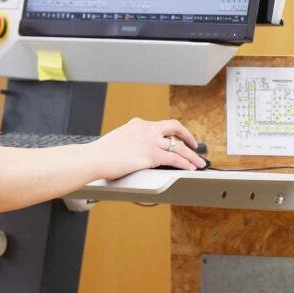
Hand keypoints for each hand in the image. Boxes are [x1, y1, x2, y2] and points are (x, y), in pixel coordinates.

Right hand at [84, 118, 204, 180]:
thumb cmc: (101, 154)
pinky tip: (190, 168)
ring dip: (192, 155)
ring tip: (199, 162)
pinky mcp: (151, 155)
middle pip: (175, 127)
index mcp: (138, 124)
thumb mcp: (118, 140)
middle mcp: (147, 129)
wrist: (94, 158)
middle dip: (188, 135)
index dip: (170, 133)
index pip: (160, 125)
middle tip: (195, 144)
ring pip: (179, 146)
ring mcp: (150, 141)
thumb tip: (133, 153)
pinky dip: (186, 164)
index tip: (175, 137)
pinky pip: (175, 159)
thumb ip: (130, 142)